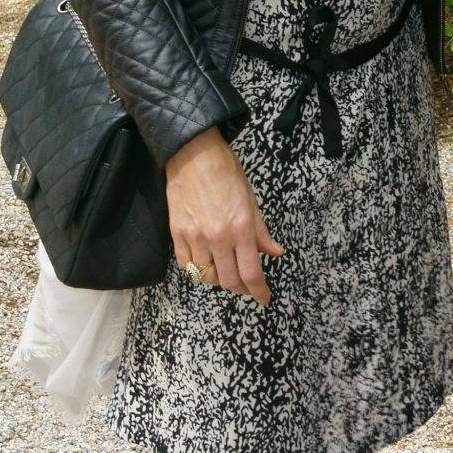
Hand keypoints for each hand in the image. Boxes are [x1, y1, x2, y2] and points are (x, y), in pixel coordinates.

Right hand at [164, 129, 285, 302]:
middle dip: (240, 288)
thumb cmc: (226, 172)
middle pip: (229, 281)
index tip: (263, 298)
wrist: (194, 154)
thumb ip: (261, 232)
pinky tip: (204, 261)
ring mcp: (195, 237)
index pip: (251, 272)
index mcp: (241, 228)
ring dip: (218, 280)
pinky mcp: (177, 234)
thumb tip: (275, 252)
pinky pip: (185, 265)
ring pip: (206, 277)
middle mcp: (218, 237)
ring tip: (225, 271)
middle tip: (246, 286)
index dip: (258, 291)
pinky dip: (196, 270)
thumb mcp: (251, 200)